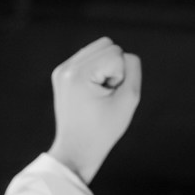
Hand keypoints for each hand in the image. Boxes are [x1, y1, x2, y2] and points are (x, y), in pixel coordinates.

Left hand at [46, 37, 140, 184]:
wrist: (76, 150)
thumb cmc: (103, 130)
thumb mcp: (129, 99)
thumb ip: (133, 68)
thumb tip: (124, 54)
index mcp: (78, 75)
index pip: (117, 53)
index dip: (120, 76)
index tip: (108, 98)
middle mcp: (66, 68)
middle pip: (107, 44)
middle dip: (113, 68)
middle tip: (104, 95)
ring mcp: (61, 70)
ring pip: (99, 48)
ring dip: (106, 68)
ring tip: (98, 94)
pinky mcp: (62, 73)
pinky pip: (90, 58)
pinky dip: (97, 71)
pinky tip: (91, 92)